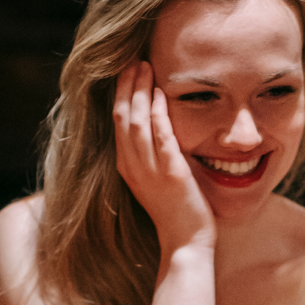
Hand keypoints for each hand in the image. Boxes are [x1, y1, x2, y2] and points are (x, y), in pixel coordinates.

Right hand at [113, 61, 215, 254]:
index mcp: (128, 167)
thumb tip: (161, 132)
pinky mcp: (171, 174)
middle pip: (122, 116)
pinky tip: (161, 93)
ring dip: (140, 92)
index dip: (122, 95)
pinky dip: (159, 113)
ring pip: (136, 122)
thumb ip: (155, 157)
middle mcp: (133, 167)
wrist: (186, 245)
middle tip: (134, 60)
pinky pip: (161, 137)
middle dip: (127, 85)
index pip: (118, 122)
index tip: (128, 72)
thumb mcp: (158, 181)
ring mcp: (150, 171)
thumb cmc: (177, 214)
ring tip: (145, 67)